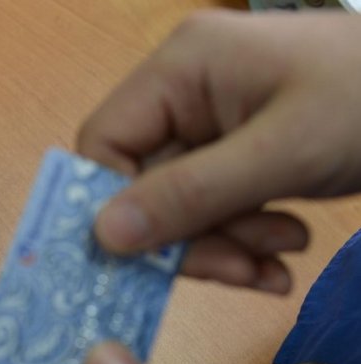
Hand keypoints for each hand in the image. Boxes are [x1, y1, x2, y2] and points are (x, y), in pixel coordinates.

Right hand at [79, 10, 360, 292]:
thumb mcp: (284, 151)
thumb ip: (192, 194)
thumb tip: (103, 236)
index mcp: (180, 70)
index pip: (104, 143)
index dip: (113, 204)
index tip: (150, 256)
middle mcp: (183, 95)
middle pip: (144, 184)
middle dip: (192, 236)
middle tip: (240, 269)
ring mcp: (209, 126)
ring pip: (180, 206)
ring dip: (225, 244)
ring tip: (281, 257)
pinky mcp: (235, 154)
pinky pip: (214, 208)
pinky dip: (243, 240)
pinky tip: (283, 254)